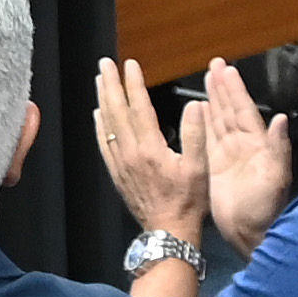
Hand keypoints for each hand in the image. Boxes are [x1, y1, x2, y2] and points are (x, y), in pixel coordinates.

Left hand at [93, 57, 208, 244]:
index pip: (139, 107)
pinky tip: (98, 115)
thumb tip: (194, 105)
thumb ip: (195, 134)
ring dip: (102, 100)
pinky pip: (103, 145)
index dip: (133, 84)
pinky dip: (99, 127)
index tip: (130, 65)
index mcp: (150, 149)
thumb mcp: (199, 168)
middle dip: (110, 85)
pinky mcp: (117, 174)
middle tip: (104, 64)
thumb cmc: (188, 202)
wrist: (168, 232)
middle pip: (116, 111)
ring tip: (99, 81)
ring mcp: (120, 164)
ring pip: (107, 125)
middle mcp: (130, 153)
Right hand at [195, 57, 292, 253]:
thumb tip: (281, 117)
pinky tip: (198, 110)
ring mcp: (228, 155)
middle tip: (215, 65)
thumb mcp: (276, 176)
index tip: (226, 70)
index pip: (244, 110)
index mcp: (257, 144)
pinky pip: (208, 139)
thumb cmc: (266, 206)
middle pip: (230, 110)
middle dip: (222, 87)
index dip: (235, 90)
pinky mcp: (214, 167)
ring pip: (218, 120)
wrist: (252, 233)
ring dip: (213, 100)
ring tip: (207, 79)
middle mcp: (242, 145)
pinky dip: (203, 122)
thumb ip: (278, 146)